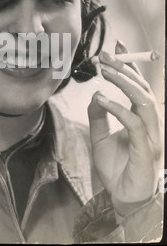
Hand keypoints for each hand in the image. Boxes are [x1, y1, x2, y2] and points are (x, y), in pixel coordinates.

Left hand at [88, 41, 162, 218]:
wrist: (122, 198)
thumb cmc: (115, 168)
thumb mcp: (99, 138)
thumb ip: (97, 117)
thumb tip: (95, 95)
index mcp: (140, 119)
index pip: (138, 87)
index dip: (130, 66)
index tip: (117, 47)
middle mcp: (149, 124)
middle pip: (142, 89)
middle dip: (125, 69)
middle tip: (105, 55)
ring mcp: (151, 136)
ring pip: (143, 101)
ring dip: (124, 83)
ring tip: (105, 71)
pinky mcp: (146, 149)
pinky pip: (134, 123)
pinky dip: (118, 108)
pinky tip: (102, 100)